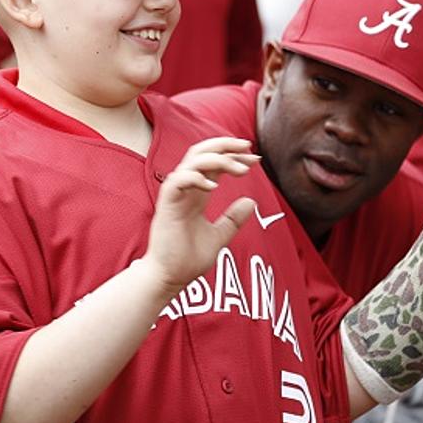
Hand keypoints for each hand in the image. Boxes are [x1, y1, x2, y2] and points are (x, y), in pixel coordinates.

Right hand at [142, 137, 257, 294]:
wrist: (169, 278)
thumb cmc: (187, 258)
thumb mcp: (219, 236)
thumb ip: (233, 219)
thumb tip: (252, 202)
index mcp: (196, 193)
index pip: (214, 163)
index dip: (234, 156)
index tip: (255, 158)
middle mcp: (185, 189)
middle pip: (201, 152)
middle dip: (224, 144)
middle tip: (248, 146)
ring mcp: (175, 195)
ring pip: (192, 161)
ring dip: (217, 159)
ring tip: (239, 169)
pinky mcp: (166, 205)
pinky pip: (178, 180)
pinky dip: (196, 178)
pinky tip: (214, 186)